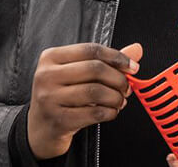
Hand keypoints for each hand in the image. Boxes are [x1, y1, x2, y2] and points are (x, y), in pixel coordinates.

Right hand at [27, 42, 142, 158]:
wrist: (41, 128)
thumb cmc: (63, 95)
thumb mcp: (79, 73)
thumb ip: (107, 61)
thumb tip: (136, 49)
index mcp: (51, 57)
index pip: (91, 50)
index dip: (117, 57)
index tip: (133, 67)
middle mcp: (46, 75)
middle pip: (95, 69)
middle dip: (118, 79)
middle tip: (127, 88)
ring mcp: (49, 98)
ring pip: (96, 91)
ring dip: (116, 97)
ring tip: (120, 101)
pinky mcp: (58, 120)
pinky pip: (94, 113)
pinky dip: (110, 112)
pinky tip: (111, 112)